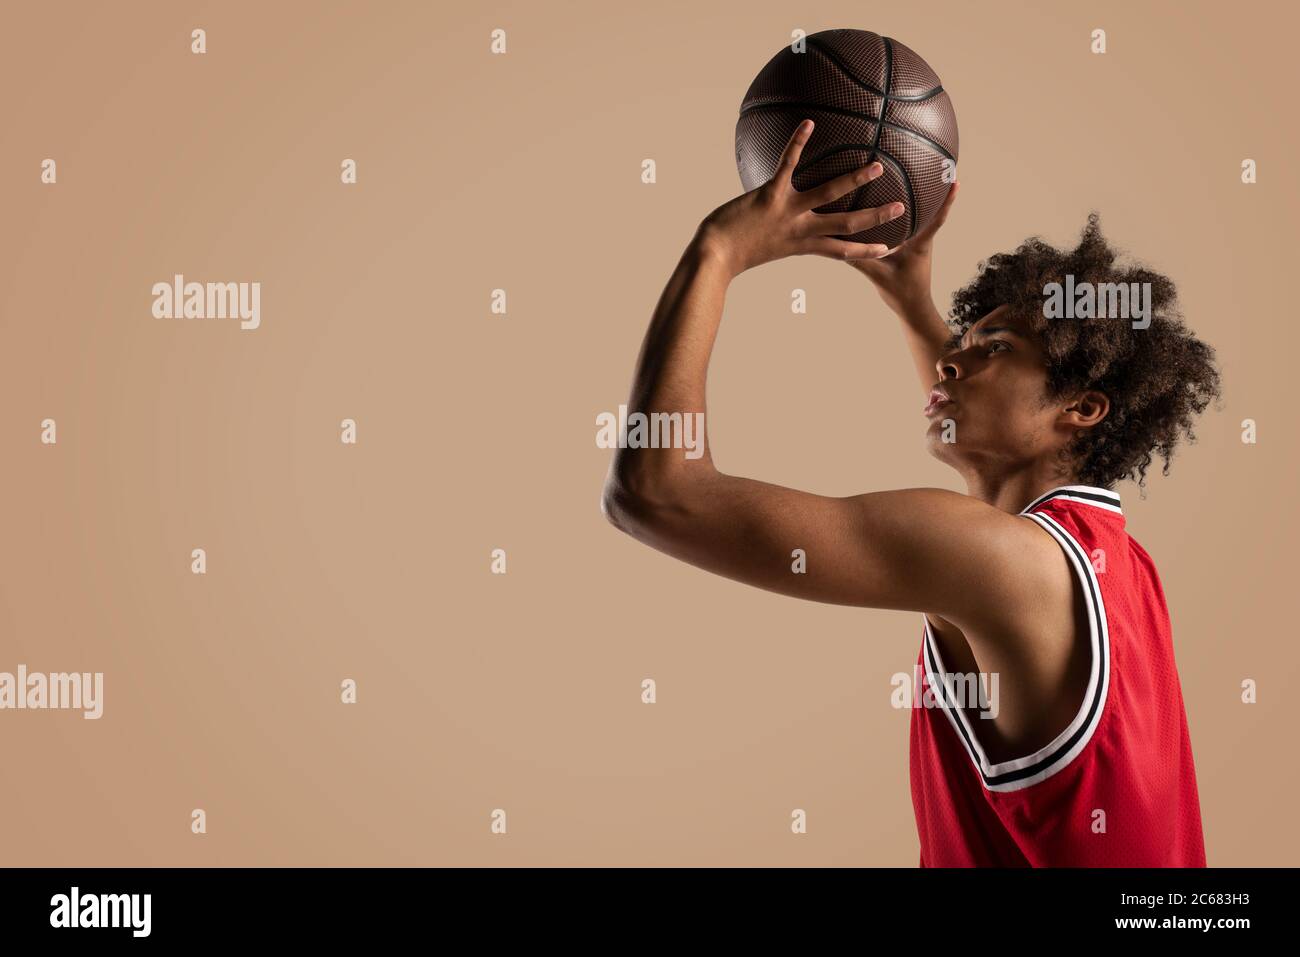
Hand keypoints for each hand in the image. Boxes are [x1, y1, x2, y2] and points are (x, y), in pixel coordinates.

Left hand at [694, 119, 904, 277]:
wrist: (713, 256)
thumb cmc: (733, 253)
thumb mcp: (764, 248)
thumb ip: (782, 236)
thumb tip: (785, 228)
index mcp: (801, 245)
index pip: (842, 251)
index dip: (866, 250)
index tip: (888, 249)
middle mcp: (800, 230)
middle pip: (846, 224)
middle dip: (875, 217)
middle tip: (900, 207)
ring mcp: (786, 212)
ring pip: (828, 194)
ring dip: (853, 180)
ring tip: (877, 167)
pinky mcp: (768, 195)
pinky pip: (787, 165)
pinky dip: (797, 143)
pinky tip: (808, 123)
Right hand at [847, 180, 959, 312]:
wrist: (913, 310)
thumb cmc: (901, 294)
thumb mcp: (878, 276)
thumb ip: (860, 259)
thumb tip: (839, 242)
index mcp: (920, 245)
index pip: (937, 219)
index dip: (947, 201)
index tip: (956, 182)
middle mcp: (923, 241)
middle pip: (933, 212)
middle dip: (938, 191)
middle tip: (942, 169)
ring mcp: (920, 245)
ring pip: (923, 219)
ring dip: (926, 201)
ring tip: (923, 180)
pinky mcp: (913, 249)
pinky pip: (914, 227)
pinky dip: (912, 215)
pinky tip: (900, 208)